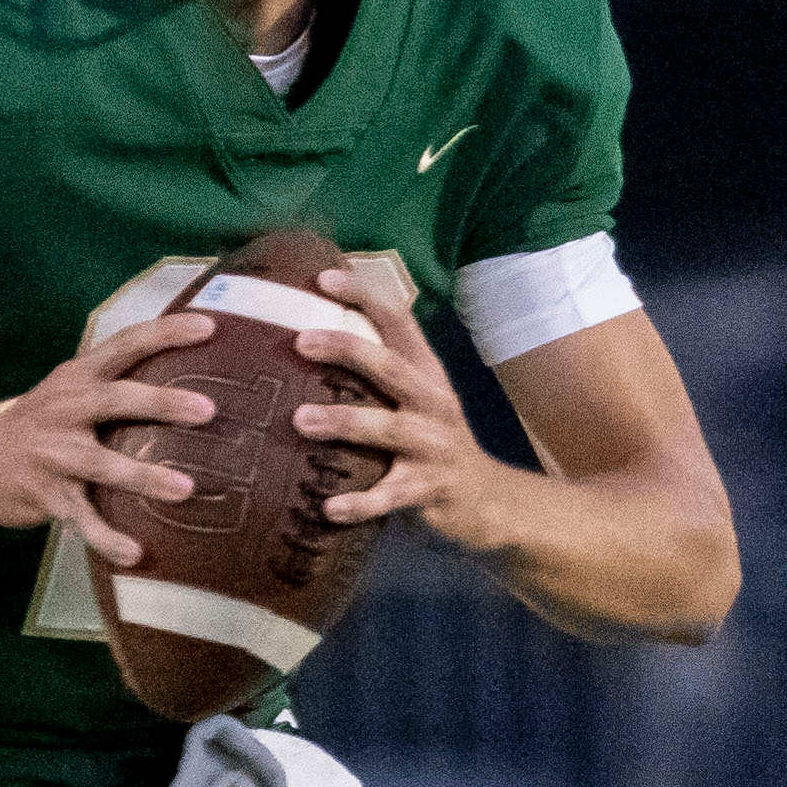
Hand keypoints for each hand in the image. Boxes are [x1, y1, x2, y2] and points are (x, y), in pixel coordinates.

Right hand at [0, 313, 217, 567]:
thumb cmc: (42, 425)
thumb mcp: (69, 391)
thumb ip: (114, 383)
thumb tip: (189, 384)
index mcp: (77, 376)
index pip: (125, 344)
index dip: (166, 332)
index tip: (210, 326)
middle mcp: (65, 408)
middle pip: (116, 399)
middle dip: (161, 403)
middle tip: (208, 410)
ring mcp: (53, 452)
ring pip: (101, 464)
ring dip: (143, 476)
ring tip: (185, 490)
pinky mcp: (46, 493)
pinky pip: (81, 518)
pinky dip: (107, 537)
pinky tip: (134, 554)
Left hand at [293, 270, 508, 544]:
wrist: (486, 500)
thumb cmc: (432, 442)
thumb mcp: (416, 399)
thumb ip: (377, 373)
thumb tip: (309, 339)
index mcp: (427, 373)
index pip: (399, 322)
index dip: (364, 296)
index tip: (323, 278)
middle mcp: (434, 402)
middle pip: (392, 367)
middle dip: (349, 350)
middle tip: (301, 341)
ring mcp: (435, 446)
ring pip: (390, 429)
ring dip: (345, 422)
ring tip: (300, 420)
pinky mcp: (432, 490)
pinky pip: (391, 497)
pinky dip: (360, 503)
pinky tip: (328, 509)